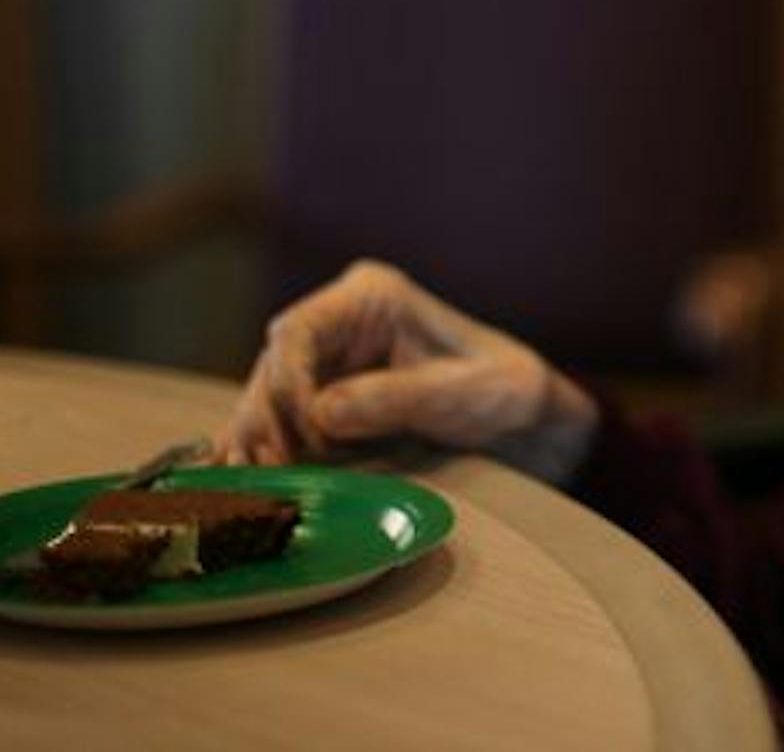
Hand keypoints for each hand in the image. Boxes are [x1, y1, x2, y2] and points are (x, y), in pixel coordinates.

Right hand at [218, 260, 596, 482]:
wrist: (521, 420)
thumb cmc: (502, 391)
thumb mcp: (461, 394)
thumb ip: (396, 399)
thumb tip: (321, 413)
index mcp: (372, 297)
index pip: (299, 330)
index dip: (289, 383)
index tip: (309, 434)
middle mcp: (340, 322)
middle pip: (273, 366)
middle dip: (267, 420)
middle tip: (271, 473)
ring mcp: (328, 361)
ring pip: (267, 398)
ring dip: (262, 441)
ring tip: (264, 487)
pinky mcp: (324, 398)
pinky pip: (282, 422)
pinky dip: (271, 451)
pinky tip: (262, 484)